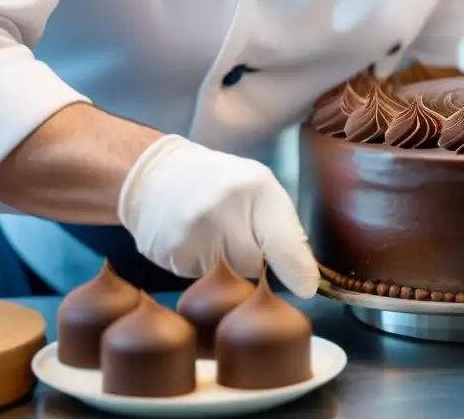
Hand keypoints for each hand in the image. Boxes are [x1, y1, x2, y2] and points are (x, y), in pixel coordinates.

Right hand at [117, 135, 319, 297]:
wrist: (156, 175)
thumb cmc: (221, 181)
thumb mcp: (260, 187)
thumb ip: (284, 227)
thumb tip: (306, 277)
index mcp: (256, 189)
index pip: (283, 241)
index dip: (297, 270)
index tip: (307, 288)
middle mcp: (224, 211)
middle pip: (253, 265)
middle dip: (251, 255)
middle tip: (235, 228)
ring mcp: (193, 234)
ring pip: (226, 277)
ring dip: (225, 264)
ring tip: (211, 231)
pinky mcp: (170, 254)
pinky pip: (198, 278)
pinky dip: (200, 266)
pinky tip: (192, 239)